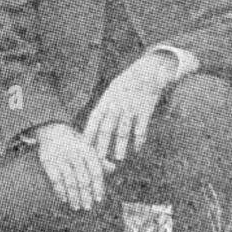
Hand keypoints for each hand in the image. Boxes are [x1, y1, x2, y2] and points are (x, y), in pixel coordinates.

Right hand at [36, 122, 104, 210]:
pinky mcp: (47, 161)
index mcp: (87, 149)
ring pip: (70, 182)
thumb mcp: (87, 146)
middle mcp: (74, 152)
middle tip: (88, 207)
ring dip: (74, 197)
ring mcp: (60, 157)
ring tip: (77, 207)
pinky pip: (56, 180)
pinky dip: (60, 192)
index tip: (99, 199)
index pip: (96, 171)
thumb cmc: (74, 142)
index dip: (98, 186)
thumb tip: (114, 169)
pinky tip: (64, 200)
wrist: (51, 130)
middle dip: (86, 195)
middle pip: (83, 179)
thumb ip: (99, 159)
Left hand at [83, 52, 177, 166]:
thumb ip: (104, 109)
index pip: (94, 119)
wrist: (147, 71)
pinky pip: (141, 128)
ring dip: (120, 146)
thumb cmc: (126, 85)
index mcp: (106, 100)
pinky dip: (139, 140)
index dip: (88, 133)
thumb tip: (93, 128)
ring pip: (123, 131)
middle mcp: (117, 104)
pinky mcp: (145, 110)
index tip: (84, 147)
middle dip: (102, 145)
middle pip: (107, 128)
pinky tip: (136, 149)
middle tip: (99, 160)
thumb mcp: (112, 92)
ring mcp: (131, 107)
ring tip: (118, 159)